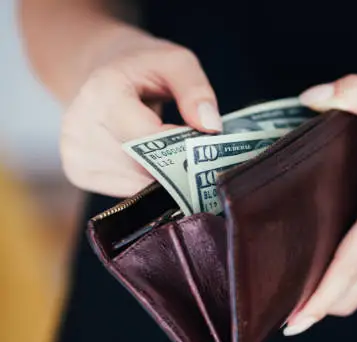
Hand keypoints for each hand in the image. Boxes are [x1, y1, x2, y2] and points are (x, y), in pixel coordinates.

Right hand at [60, 35, 220, 196]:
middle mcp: (79, 123)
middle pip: (140, 167)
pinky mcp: (77, 171)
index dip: (181, 148)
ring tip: (168, 152)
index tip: (202, 144)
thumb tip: (210, 127)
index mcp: (103, 91)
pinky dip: (144, 182)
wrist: (101, 70)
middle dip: (175, 166)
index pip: (147, 139)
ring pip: (135, 185)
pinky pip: (124, 191)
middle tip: (193, 154)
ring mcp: (74, 151)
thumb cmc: (142, 68)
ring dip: (161, 176)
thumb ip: (196, 91)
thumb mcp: (176, 62)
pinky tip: (147, 161)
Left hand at [283, 74, 356, 335]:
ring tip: (296, 294)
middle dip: (318, 307)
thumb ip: (356, 92)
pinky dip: (350, 281)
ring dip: (333, 295)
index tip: (296, 320)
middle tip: (279, 316)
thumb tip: (309, 98)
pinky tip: (329, 270)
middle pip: (354, 286)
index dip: (323, 292)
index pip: (353, 259)